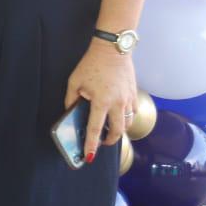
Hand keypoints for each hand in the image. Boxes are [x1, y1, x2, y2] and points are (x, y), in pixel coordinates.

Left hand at [64, 41, 137, 164]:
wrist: (113, 49)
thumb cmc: (91, 64)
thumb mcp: (74, 81)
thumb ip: (71, 99)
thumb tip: (71, 113)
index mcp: (101, 101)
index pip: (95, 129)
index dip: (92, 145)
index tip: (89, 157)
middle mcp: (117, 103)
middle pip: (117, 132)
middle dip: (109, 141)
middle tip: (101, 142)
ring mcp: (128, 99)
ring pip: (127, 123)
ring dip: (118, 130)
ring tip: (109, 129)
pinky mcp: (134, 94)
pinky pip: (132, 113)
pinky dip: (126, 118)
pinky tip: (118, 115)